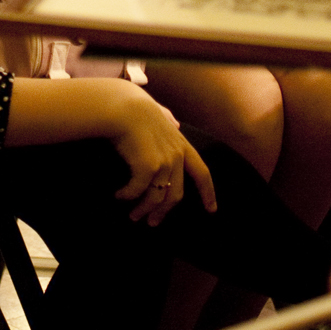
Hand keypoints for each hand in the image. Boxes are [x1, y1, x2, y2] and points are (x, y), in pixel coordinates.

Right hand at [102, 82, 216, 225]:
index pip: (202, 173)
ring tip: (133, 215)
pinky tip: (119, 195)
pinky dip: (127, 196)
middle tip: (153, 223)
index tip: (211, 209)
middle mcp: (176, 156)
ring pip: (156, 198)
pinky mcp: (148, 168)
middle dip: (164, 212)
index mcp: (181, 145)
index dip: (208, 192)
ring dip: (143, 210)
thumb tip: (176, 123)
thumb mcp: (158, 112)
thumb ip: (168, 118)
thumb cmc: (135, 107)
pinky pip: (137, 191)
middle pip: (176, 195)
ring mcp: (164, 163)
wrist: (122, 107)